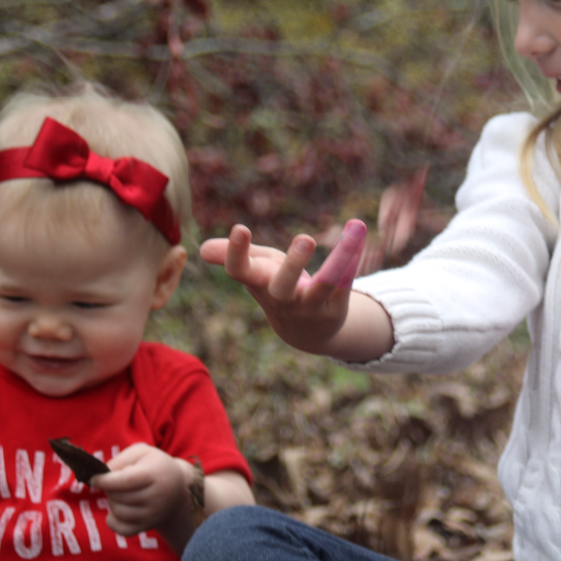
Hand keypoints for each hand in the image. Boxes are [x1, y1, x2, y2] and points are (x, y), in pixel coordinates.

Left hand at [89, 443, 193, 538]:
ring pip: (118, 512)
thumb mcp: (142, 452)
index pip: (124, 481)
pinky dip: (113, 522)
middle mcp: (156, 497)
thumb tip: (102, 475)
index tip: (94, 478)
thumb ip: (121, 459)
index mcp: (154, 475)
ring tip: (120, 494)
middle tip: (114, 482)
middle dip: (109, 489)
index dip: (104, 481)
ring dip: (112, 502)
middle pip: (118, 497)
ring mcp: (153, 514)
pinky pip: (122, 530)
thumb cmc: (154, 466)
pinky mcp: (147, 526)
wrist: (178, 488)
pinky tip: (115, 512)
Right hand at [201, 219, 369, 353]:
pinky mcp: (336, 307)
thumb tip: (201, 249)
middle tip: (306, 238)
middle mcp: (283, 298)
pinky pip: (345, 282)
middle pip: (283, 286)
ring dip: (338, 260)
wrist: (307, 332)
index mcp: (259, 284)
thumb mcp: (256, 270)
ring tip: (353, 231)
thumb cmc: (276, 288)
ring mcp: (310, 306)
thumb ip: (235, 256)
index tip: (240, 228)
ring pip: (324, 285)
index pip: (241, 271)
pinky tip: (359, 235)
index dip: (236, 253)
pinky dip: (353, 259)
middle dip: (293, 264)